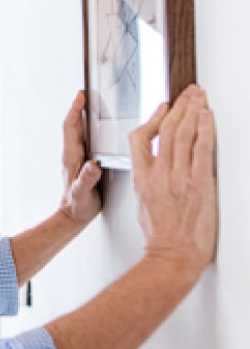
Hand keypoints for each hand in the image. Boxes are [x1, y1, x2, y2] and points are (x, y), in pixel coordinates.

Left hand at [59, 91, 102, 224]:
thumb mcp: (84, 193)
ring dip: (82, 117)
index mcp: (72, 158)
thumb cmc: (78, 206)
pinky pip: (84, 141)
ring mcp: (76, 158)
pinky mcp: (81, 162)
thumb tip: (93, 165)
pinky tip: (97, 128)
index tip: (80, 96)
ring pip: (78, 132)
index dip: (75, 111)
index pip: (71, 128)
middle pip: (74, 126)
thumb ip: (88, 179)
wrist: (73, 216)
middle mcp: (72, 155)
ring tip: (91, 105)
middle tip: (85, 94)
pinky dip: (88, 130)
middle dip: (78, 108)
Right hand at [129, 84, 216, 271]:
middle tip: (189, 93)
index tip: (163, 108)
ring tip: (200, 97)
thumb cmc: (160, 237)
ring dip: (193, 112)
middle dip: (179, 107)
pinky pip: (202, 150)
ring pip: (183, 135)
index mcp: (143, 179)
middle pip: (166, 130)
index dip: (153, 119)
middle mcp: (159, 174)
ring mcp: (179, 178)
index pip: (140, 139)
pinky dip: (206, 130)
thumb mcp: (144, 204)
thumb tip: (157, 171)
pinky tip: (208, 118)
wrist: (173, 255)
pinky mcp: (200, 184)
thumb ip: (149, 182)